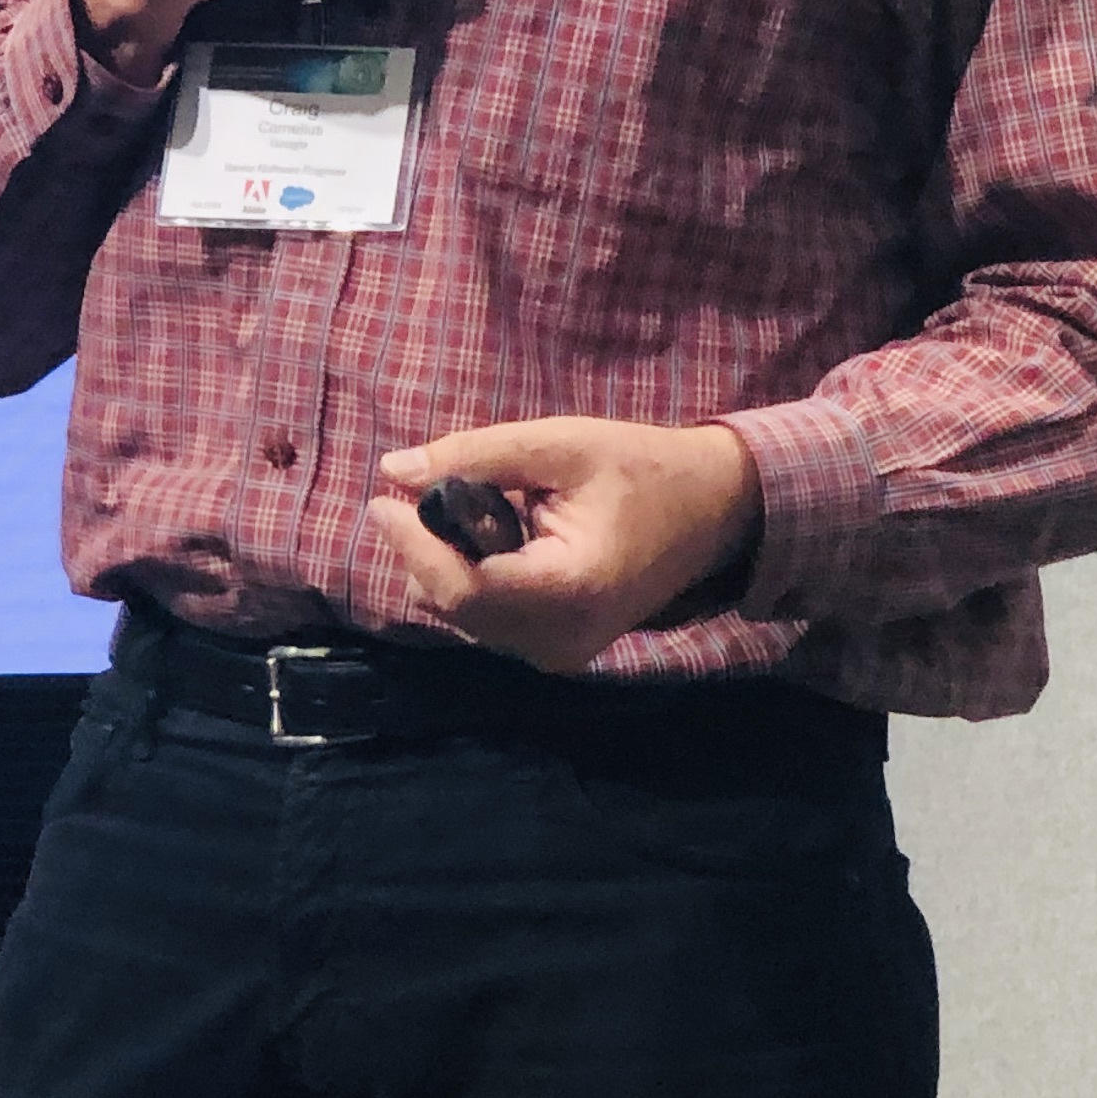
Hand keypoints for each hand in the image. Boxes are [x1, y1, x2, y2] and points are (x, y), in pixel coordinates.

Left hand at [368, 418, 761, 673]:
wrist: (715, 512)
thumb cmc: (645, 468)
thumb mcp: (562, 444)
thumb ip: (478, 454)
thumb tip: (394, 469)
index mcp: (571, 589)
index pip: (464, 587)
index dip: (413, 547)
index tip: (381, 501)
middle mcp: (562, 639)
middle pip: (457, 607)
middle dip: (425, 554)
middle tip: (414, 499)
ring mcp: (562, 653)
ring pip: (467, 620)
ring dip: (447, 569)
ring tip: (464, 515)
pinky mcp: (560, 651)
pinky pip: (490, 624)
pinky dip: (472, 584)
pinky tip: (488, 543)